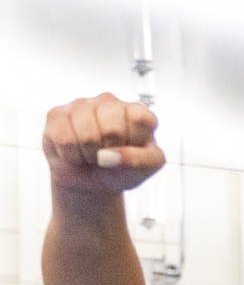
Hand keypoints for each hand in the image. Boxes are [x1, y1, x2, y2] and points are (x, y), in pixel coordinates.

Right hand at [43, 94, 165, 194]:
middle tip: (108, 155)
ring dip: (89, 155)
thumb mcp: (145, 168)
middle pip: (111, 129)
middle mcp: (110, 103)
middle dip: (109, 152)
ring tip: (91, 154)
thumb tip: (112, 155)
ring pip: (86, 134)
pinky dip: (70, 155)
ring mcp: (82, 105)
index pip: (140, 119)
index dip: (133, 141)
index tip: (130, 149)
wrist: (90, 181)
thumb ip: (141, 161)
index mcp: (137, 112)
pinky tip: (75, 152)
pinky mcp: (57, 114)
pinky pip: (63, 139)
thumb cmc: (121, 168)